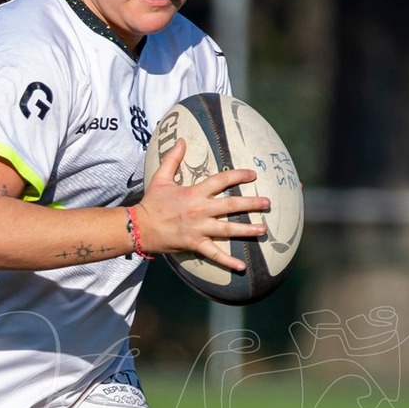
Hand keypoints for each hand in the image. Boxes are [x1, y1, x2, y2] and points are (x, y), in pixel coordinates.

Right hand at [133, 139, 267, 271]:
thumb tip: (181, 140)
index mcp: (194, 193)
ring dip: (248, 230)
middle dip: (252, 203)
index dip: (239, 176)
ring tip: (263, 230)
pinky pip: (214, 254)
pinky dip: (228, 262)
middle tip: (268, 203)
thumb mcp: (160, 177)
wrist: (140, 227)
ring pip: (228, 229)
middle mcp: (200, 210)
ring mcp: (199, 229)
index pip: (221, 181)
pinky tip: (242, 267)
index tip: (253, 175)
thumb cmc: (152, 203)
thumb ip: (173, 158)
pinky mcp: (195, 244)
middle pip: (231, 205)